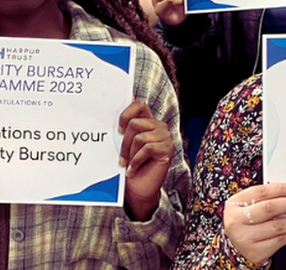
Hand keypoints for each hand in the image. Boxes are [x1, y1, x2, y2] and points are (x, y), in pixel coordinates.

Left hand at [119, 99, 173, 220]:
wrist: (138, 189)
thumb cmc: (130, 166)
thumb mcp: (124, 143)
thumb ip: (126, 123)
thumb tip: (129, 96)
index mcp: (149, 122)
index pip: (140, 105)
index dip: (126, 113)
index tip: (118, 130)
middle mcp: (159, 127)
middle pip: (135, 123)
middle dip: (123, 142)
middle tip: (121, 157)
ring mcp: (165, 138)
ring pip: (139, 137)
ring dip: (129, 154)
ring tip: (127, 165)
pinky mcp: (168, 150)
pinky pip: (146, 149)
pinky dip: (136, 162)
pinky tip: (133, 170)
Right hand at [224, 183, 285, 265]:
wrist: (236, 245)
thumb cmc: (247, 220)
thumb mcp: (250, 205)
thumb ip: (270, 197)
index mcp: (236, 203)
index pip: (263, 191)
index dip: (285, 189)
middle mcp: (237, 220)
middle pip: (270, 208)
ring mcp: (245, 237)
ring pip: (278, 226)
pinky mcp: (255, 252)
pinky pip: (280, 240)